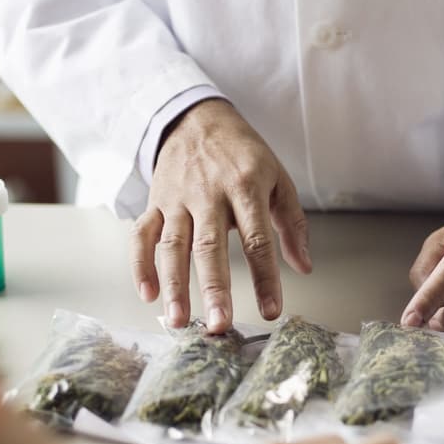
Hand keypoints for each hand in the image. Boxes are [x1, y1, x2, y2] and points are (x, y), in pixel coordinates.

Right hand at [131, 99, 310, 332]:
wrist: (197, 118)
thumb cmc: (243, 154)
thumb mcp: (278, 178)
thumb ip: (292, 223)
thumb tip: (303, 267)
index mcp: (246, 186)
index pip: (257, 239)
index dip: (265, 277)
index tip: (272, 310)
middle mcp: (208, 193)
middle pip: (210, 245)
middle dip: (214, 288)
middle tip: (219, 324)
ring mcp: (177, 198)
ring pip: (172, 244)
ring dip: (174, 285)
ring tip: (179, 321)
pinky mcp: (154, 201)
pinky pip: (141, 235)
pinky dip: (140, 265)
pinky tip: (147, 294)